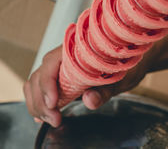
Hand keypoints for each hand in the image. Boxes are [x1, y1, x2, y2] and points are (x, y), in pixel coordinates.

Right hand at [23, 43, 157, 126]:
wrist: (132, 61)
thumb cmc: (126, 65)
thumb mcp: (120, 78)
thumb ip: (104, 90)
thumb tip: (89, 100)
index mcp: (75, 49)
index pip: (50, 63)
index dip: (47, 84)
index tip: (53, 104)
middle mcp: (63, 56)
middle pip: (39, 76)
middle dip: (41, 101)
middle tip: (54, 120)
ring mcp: (59, 66)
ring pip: (36, 83)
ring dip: (38, 104)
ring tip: (51, 120)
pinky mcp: (60, 77)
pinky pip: (41, 88)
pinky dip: (38, 102)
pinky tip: (43, 115)